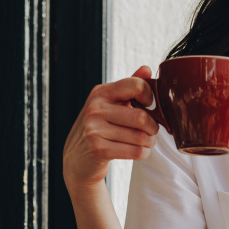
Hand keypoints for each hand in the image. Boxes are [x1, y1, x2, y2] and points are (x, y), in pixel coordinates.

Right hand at [63, 66, 160, 192]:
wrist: (76, 159)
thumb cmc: (98, 128)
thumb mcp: (109, 104)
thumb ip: (128, 87)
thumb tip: (147, 68)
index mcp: (100, 93)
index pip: (136, 85)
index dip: (150, 97)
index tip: (149, 106)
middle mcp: (95, 109)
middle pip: (141, 117)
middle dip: (153, 127)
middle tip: (152, 131)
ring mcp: (95, 129)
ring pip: (140, 136)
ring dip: (149, 142)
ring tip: (146, 142)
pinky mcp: (99, 149)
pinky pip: (135, 151)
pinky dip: (143, 153)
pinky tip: (139, 151)